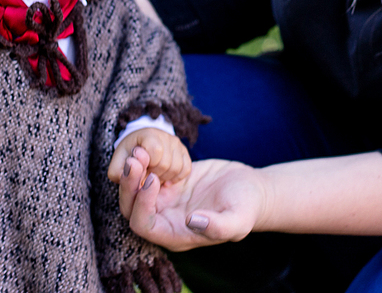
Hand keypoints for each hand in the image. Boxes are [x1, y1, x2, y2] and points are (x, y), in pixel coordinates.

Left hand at [108, 127, 191, 184]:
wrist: (140, 143)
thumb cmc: (129, 154)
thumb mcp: (119, 162)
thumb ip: (120, 171)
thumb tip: (133, 172)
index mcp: (148, 134)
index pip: (155, 151)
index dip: (146, 166)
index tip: (139, 169)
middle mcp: (166, 136)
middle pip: (166, 163)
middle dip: (154, 174)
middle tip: (145, 176)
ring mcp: (176, 143)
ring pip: (177, 168)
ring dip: (164, 178)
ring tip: (153, 177)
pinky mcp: (184, 152)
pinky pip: (186, 169)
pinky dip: (176, 178)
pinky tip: (165, 179)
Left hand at [117, 148, 267, 251]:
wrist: (252, 188)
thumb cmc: (247, 207)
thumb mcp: (239, 219)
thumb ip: (218, 226)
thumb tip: (190, 221)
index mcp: (175, 234)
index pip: (143, 226)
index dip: (142, 204)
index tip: (153, 180)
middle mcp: (165, 219)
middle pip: (131, 208)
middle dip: (128, 185)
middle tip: (135, 158)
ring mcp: (165, 200)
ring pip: (135, 190)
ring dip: (133, 172)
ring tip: (139, 150)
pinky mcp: (169, 182)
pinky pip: (146, 174)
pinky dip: (144, 163)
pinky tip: (150, 147)